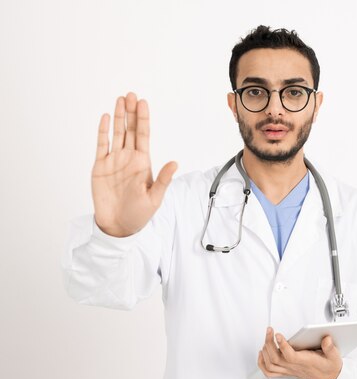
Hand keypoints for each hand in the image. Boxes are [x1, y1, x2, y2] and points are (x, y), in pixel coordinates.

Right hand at [91, 92, 176, 236]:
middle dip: (131, 112)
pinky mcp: (100, 167)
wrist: (118, 225)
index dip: (143, 119)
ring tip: (120, 99)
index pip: (144, 136)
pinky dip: (103, 131)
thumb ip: (163, 179)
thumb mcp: (154, 198)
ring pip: (117, 133)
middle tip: (131, 94)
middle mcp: (129, 158)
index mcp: (143, 163)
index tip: (143, 103)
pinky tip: (106, 117)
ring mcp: (114, 161)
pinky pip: (101, 145)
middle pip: (130, 130)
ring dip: (118, 117)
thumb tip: (175, 163)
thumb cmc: (139, 214)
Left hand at [258, 327, 342, 378]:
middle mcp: (294, 367)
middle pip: (276, 359)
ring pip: (271, 364)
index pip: (290, 356)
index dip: (282, 346)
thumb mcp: (334, 357)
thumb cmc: (328, 367)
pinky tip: (262, 352)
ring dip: (265, 350)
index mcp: (305, 362)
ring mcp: (289, 370)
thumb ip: (330, 348)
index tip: (278, 334)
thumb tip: (327, 339)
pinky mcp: (286, 371)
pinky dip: (262, 363)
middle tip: (270, 330)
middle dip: (269, 343)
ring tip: (267, 337)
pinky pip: (270, 371)